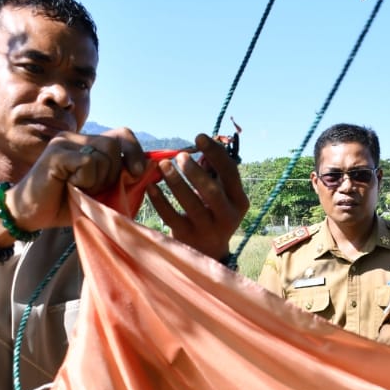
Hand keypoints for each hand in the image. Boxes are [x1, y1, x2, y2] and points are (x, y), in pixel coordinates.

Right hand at [7, 128, 148, 230]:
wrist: (31, 215)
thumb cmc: (67, 205)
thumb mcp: (102, 193)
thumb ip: (124, 180)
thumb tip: (155, 169)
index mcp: (89, 144)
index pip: (123, 134)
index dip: (135, 152)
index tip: (136, 173)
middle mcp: (77, 138)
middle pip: (115, 144)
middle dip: (115, 172)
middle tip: (96, 188)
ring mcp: (65, 142)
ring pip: (104, 154)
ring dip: (100, 178)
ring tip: (81, 188)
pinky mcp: (56, 153)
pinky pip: (88, 163)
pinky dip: (86, 180)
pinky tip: (70, 186)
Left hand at [146, 133, 249, 260]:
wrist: (208, 252)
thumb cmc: (213, 213)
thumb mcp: (222, 196)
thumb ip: (216, 173)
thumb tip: (203, 142)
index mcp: (238, 201)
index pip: (230, 173)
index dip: (216, 153)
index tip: (199, 137)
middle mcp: (228, 217)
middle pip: (212, 191)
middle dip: (194, 171)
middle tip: (180, 155)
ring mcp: (208, 229)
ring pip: (191, 204)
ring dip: (175, 182)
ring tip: (162, 165)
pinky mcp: (188, 238)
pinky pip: (171, 217)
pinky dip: (160, 201)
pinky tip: (151, 187)